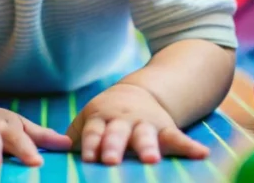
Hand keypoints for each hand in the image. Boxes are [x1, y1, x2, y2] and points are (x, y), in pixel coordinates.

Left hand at [64, 83, 209, 164]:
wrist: (137, 93)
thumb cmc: (106, 116)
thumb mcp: (88, 120)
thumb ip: (75, 137)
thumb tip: (51, 151)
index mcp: (101, 119)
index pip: (93, 132)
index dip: (91, 144)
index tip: (88, 158)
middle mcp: (122, 121)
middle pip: (117, 134)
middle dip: (114, 146)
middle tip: (110, 160)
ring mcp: (145, 124)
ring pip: (145, 135)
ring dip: (148, 146)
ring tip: (151, 159)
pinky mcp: (165, 128)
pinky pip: (178, 138)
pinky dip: (190, 147)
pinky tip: (202, 155)